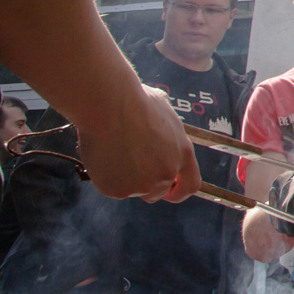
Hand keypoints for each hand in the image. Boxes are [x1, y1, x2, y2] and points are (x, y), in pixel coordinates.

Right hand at [77, 84, 199, 202]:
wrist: (109, 106)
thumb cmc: (133, 101)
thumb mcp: (164, 111)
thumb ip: (166, 130)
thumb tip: (159, 126)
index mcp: (183, 152)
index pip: (191, 184)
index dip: (179, 190)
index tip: (168, 191)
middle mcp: (168, 171)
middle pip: (158, 192)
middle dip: (144, 183)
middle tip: (128, 165)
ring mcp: (145, 184)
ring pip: (133, 191)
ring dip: (125, 180)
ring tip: (114, 153)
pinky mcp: (120, 190)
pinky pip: (112, 189)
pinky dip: (106, 178)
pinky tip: (103, 157)